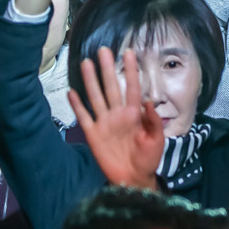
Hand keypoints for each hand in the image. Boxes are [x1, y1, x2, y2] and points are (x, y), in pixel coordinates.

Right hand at [70, 47, 166, 187]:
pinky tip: (72, 91)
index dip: (131, 70)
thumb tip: (147, 101)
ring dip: (90, 81)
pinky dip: (77, 105)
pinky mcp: (93, 134)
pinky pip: (84, 117)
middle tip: (103, 50)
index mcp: (135, 113)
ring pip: (96, 97)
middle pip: (111, 87)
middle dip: (107, 69)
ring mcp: (104, 123)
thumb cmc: (149, 158)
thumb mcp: (157, 140)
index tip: (129, 52)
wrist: (133, 178)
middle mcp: (118, 114)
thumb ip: (153, 121)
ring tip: (85, 63)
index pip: (132, 87)